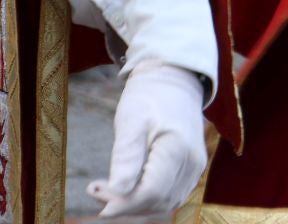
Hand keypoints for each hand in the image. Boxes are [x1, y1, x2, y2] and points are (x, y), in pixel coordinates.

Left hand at [89, 61, 207, 218]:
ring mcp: (194, 169)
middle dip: (124, 204)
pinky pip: (169, 196)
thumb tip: (117, 192)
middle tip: (95, 191)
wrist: (173, 81)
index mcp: (177, 149)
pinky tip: (127, 189)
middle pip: (157, 202)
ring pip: (164, 204)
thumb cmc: (148, 96)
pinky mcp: (191, 170)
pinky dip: (147, 199)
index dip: (122, 201)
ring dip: (135, 205)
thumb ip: (126, 157)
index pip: (149, 192)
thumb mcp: (131, 119)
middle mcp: (191, 164)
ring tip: (107, 192)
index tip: (93, 190)